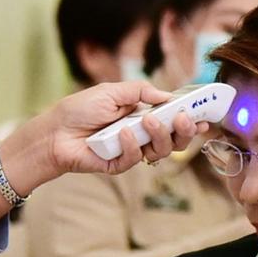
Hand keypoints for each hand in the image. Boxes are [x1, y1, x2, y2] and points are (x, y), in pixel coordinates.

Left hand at [0, 81, 206, 193]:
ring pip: (159, 152)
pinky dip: (131, 146)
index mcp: (141, 115)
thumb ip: (141, 91)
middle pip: (173, 140)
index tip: (204, 117)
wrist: (53, 131)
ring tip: (149, 121)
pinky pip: (134, 159)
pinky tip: (123, 134)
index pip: (172, 120)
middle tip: (183, 119)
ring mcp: (130, 151)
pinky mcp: (117, 165)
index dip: (189, 120)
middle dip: (183, 131)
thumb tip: (167, 95)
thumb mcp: (111, 91)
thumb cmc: (79, 109)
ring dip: (159, 136)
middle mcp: (140, 135)